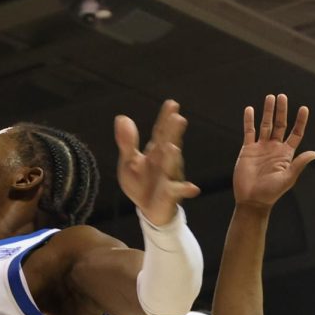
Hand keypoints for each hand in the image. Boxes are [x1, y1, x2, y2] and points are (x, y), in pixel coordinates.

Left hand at [115, 99, 199, 225]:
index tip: (172, 104)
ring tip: (173, 147)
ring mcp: (169, 177)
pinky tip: (193, 188)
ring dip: (173, 157)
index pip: (160, 131)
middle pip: (169, 144)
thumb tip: (122, 117)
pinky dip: (185, 190)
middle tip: (178, 118)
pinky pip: (178, 191)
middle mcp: (165, 161)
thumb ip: (126, 142)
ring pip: (172, 166)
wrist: (148, 210)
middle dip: (173, 132)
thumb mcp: (128, 162)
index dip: (165, 118)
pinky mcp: (170, 195)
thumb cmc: (140, 184)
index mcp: (155, 151)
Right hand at [234, 94, 314, 210]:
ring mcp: (261, 147)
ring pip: (265, 125)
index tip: (303, 108)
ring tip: (270, 97)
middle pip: (280, 125)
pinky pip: (249, 132)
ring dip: (268, 111)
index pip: (295, 134)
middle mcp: (274, 148)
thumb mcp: (288, 178)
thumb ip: (299, 164)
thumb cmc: (271, 193)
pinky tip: (250, 109)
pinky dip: (249, 120)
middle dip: (282, 111)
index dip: (300, 121)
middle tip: (282, 96)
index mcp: (286, 154)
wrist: (252, 200)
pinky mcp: (248, 150)